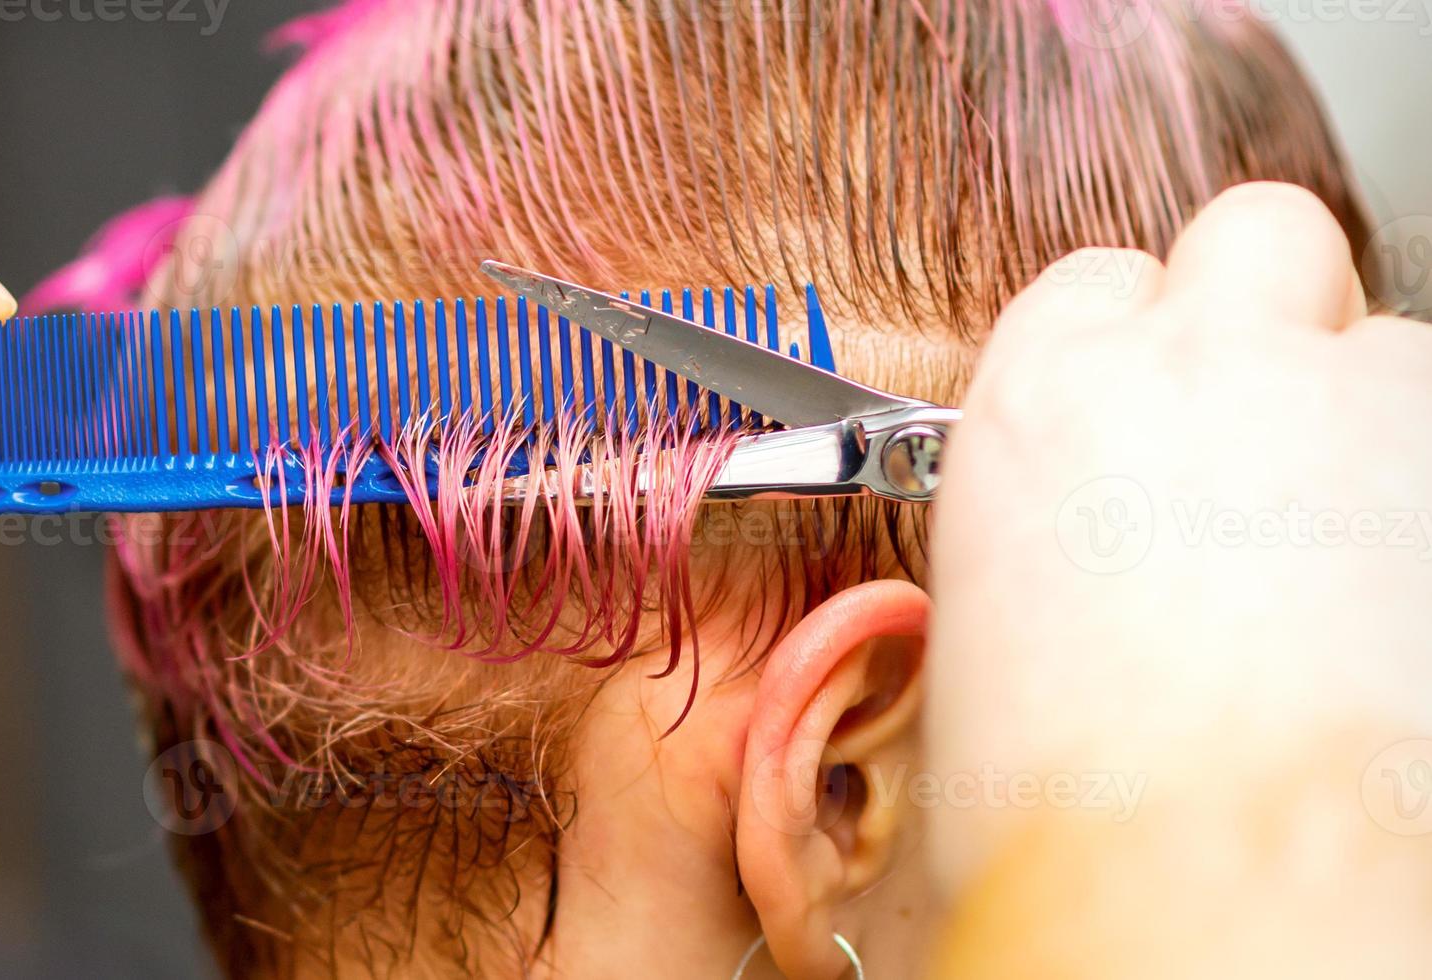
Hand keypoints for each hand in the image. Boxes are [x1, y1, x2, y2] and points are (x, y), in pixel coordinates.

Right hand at [927, 183, 1431, 883]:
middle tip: (1255, 438)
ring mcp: (1372, 405)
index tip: (1130, 429)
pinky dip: (1429, 511)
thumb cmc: (1078, 813)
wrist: (1227, 891)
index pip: (1096, 283)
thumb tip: (989, 626)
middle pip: (1260, 237)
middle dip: (1265, 319)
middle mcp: (1210, 367)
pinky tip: (1398, 622)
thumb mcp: (965, 684)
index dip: (1120, 356)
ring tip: (1345, 570)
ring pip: (1393, 349)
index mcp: (1048, 403)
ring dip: (1370, 427)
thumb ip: (994, 595)